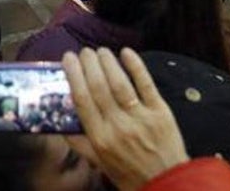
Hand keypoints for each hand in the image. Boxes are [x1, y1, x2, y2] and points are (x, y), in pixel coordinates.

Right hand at [62, 47, 188, 190]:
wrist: (168, 183)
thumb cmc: (131, 174)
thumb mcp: (100, 163)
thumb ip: (80, 143)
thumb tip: (62, 124)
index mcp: (100, 138)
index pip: (82, 100)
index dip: (73, 75)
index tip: (68, 59)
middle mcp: (118, 126)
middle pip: (98, 87)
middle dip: (89, 64)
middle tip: (84, 52)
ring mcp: (140, 117)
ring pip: (120, 83)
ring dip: (108, 62)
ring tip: (101, 51)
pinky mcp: (160, 112)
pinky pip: (146, 84)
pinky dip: (135, 66)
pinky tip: (126, 53)